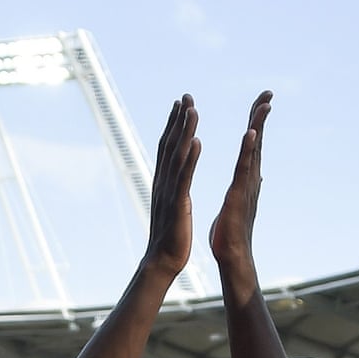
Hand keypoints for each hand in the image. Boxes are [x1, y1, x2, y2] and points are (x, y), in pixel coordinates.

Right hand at [145, 94, 200, 275]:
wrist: (161, 261)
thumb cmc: (169, 237)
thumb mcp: (172, 207)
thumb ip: (173, 189)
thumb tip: (175, 177)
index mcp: (163, 183)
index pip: (167, 148)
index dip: (173, 126)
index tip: (180, 105)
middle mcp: (163, 183)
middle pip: (170, 146)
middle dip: (177, 121)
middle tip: (185, 96)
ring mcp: (169, 193)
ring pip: (177, 156)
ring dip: (184, 131)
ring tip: (192, 109)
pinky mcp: (179, 204)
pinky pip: (185, 178)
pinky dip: (191, 158)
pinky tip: (197, 142)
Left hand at [209, 92, 272, 267]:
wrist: (232, 256)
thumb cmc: (231, 233)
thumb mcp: (239, 203)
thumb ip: (248, 186)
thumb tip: (258, 176)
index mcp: (246, 179)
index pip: (251, 145)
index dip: (256, 122)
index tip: (260, 101)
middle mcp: (250, 179)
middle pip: (257, 141)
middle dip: (261, 117)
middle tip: (268, 94)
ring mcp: (246, 187)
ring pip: (253, 151)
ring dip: (258, 127)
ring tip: (263, 105)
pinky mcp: (239, 196)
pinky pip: (243, 169)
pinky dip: (248, 150)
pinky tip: (250, 133)